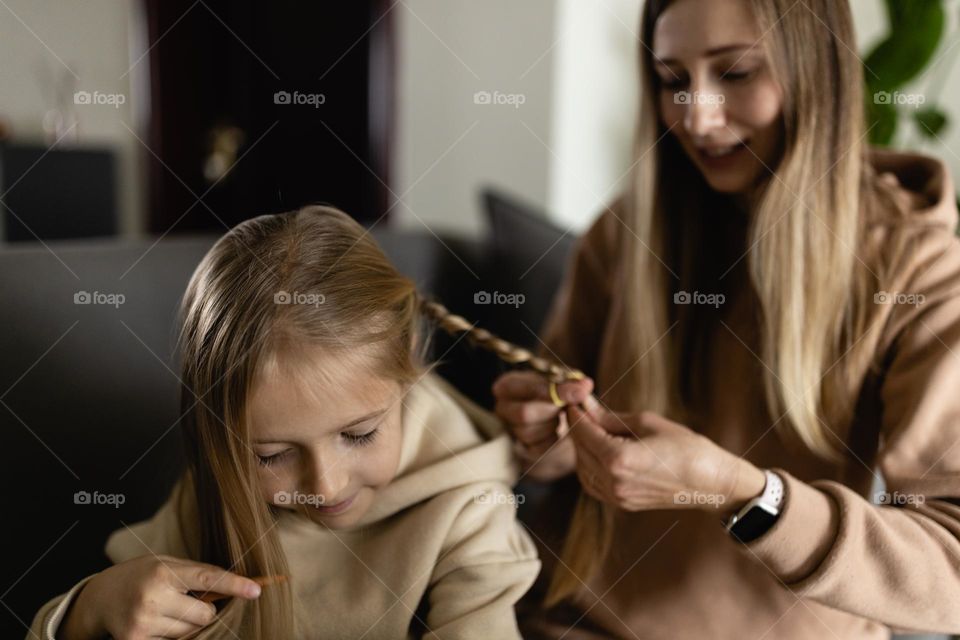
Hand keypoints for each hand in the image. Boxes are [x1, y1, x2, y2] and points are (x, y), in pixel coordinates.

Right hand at [61, 555, 261, 639]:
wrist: (100, 597)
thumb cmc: (141, 575)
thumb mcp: (166, 563)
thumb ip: (196, 573)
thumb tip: (232, 583)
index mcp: (164, 571)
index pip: (208, 578)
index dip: (235, 585)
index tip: (256, 590)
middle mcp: (153, 596)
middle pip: (204, 615)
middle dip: (202, 611)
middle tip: (183, 601)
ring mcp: (143, 622)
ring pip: (190, 633)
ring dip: (186, 625)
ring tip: (164, 610)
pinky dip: (170, 636)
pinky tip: (155, 624)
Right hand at [492, 371, 594, 481]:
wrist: (550, 415)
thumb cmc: (552, 392)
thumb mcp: (558, 381)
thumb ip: (570, 382)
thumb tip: (585, 385)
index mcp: (506, 385)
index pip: (529, 388)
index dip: (558, 391)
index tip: (583, 390)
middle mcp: (502, 408)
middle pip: (524, 413)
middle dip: (553, 411)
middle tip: (571, 406)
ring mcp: (509, 430)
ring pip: (530, 432)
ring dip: (552, 425)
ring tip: (559, 415)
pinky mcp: (520, 448)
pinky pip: (538, 448)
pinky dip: (552, 439)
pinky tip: (555, 428)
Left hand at [567, 404, 764, 512]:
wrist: (710, 483)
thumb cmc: (685, 446)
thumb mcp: (647, 422)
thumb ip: (610, 417)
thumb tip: (586, 405)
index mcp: (618, 459)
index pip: (583, 432)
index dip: (576, 413)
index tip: (573, 399)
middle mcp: (613, 481)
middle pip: (579, 450)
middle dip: (577, 429)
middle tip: (581, 411)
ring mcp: (617, 497)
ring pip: (583, 469)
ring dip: (581, 448)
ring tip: (590, 429)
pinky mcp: (622, 504)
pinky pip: (593, 484)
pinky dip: (589, 467)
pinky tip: (597, 452)